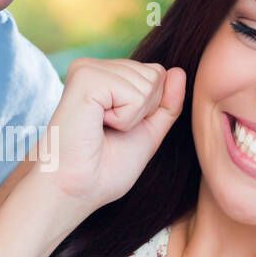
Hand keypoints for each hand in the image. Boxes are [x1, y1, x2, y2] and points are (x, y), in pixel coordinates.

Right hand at [34, 58, 186, 218]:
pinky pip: (135, 93)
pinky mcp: (86, 77)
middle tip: (109, 132)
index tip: (118, 130)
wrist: (76, 190)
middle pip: (156, 75)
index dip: (150, 109)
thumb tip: (179, 71)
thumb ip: (165, 104)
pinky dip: (125, 118)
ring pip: (148, 82)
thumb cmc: (103, 169)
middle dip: (143, 112)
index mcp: (103, 76)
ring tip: (101, 130)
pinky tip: (97, 125)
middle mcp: (93, 67)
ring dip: (132, 118)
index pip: (157, 73)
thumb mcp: (147, 133)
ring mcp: (88, 69)